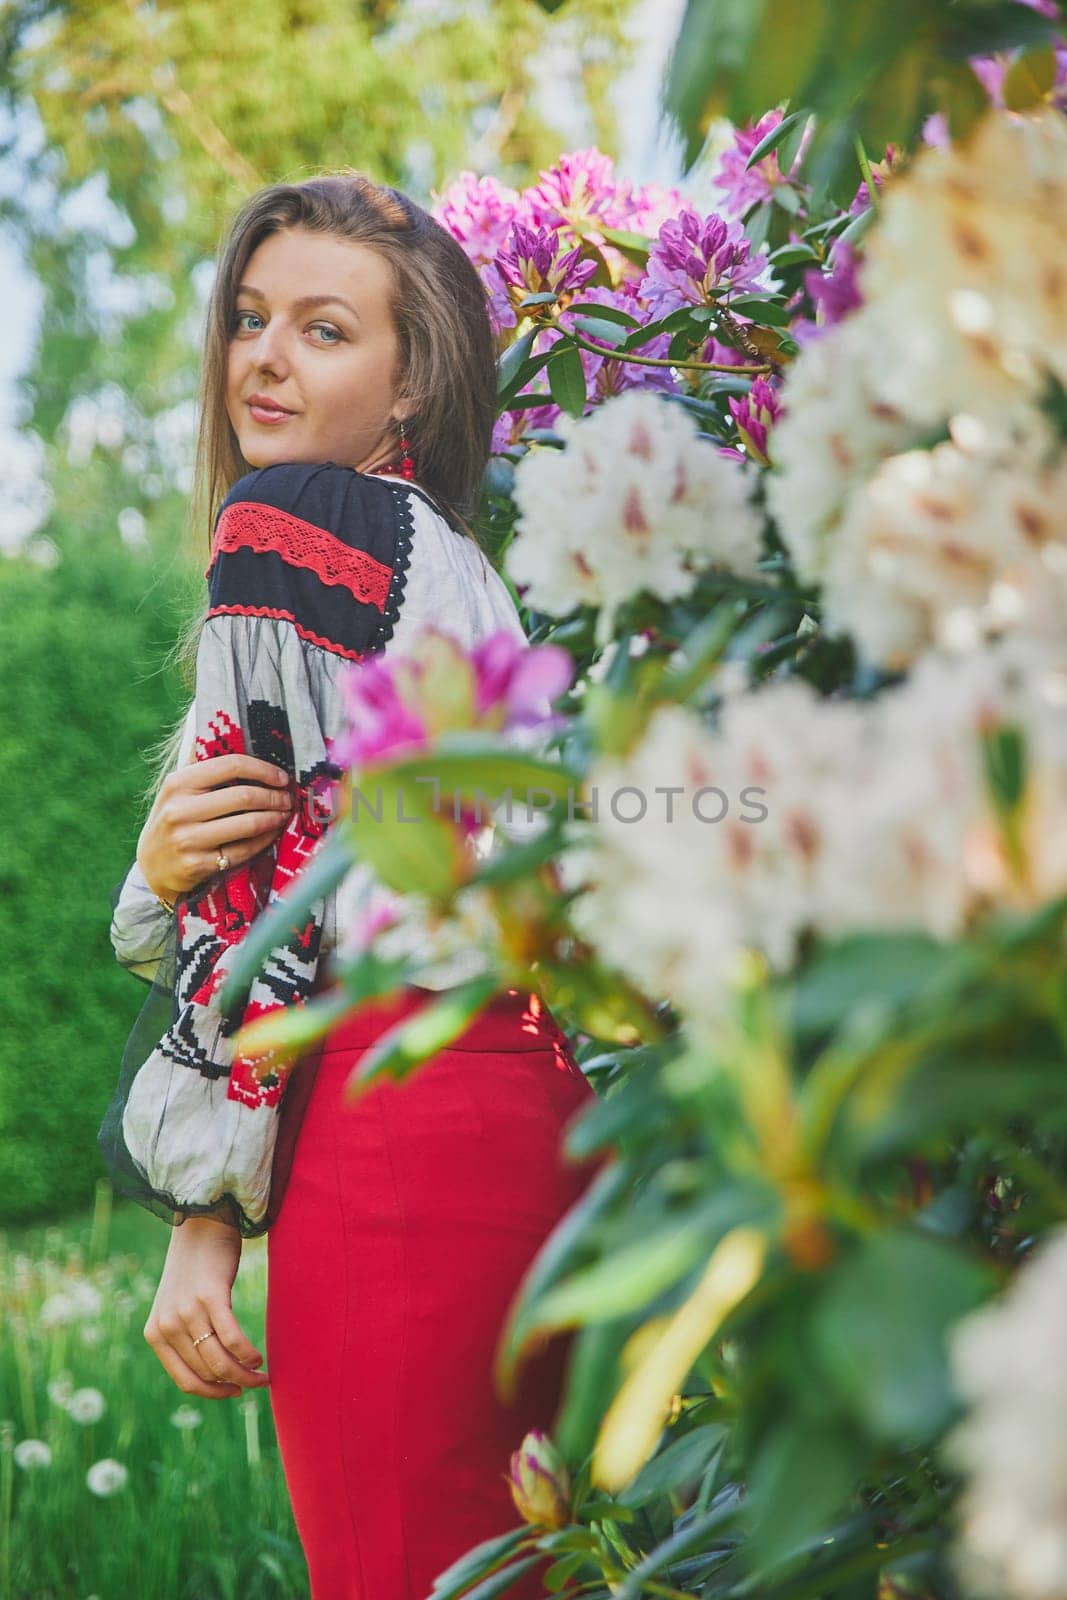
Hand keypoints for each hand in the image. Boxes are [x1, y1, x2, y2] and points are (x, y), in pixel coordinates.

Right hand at [137, 753, 295, 905]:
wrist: (152, 865)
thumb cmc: (174, 819)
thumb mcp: (178, 790)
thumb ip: (203, 765)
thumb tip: (232, 732)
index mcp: (178, 783)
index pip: (231, 765)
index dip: (263, 769)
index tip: (281, 777)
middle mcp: (179, 810)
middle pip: (244, 796)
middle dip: (274, 797)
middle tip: (287, 798)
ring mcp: (187, 840)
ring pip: (248, 825)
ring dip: (274, 818)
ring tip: (283, 814)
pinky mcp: (197, 865)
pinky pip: (243, 850)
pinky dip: (264, 840)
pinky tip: (272, 834)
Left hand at [143, 1216, 269, 1398]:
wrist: (200, 1224)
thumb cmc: (196, 1268)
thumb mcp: (180, 1306)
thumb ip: (188, 1337)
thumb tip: (217, 1375)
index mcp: (155, 1333)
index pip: (185, 1380)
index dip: (213, 1393)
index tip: (234, 1392)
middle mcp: (167, 1325)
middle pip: (207, 1372)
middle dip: (236, 1384)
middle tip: (258, 1382)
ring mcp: (186, 1310)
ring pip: (219, 1360)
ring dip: (245, 1374)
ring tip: (262, 1374)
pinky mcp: (209, 1296)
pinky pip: (231, 1338)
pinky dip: (247, 1354)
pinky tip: (258, 1356)